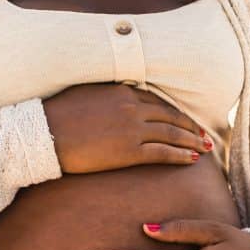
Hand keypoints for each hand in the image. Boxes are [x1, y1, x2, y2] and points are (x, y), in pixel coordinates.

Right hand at [42, 83, 213, 173]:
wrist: (44, 133)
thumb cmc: (57, 115)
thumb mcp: (85, 94)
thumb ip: (107, 95)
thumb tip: (115, 99)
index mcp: (122, 90)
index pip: (157, 101)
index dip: (174, 112)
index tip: (186, 120)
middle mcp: (131, 106)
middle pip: (170, 116)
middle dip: (190, 127)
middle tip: (203, 135)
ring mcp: (132, 128)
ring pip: (171, 133)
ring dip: (191, 141)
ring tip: (205, 148)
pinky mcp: (128, 150)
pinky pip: (162, 152)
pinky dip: (180, 155)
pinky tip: (191, 159)